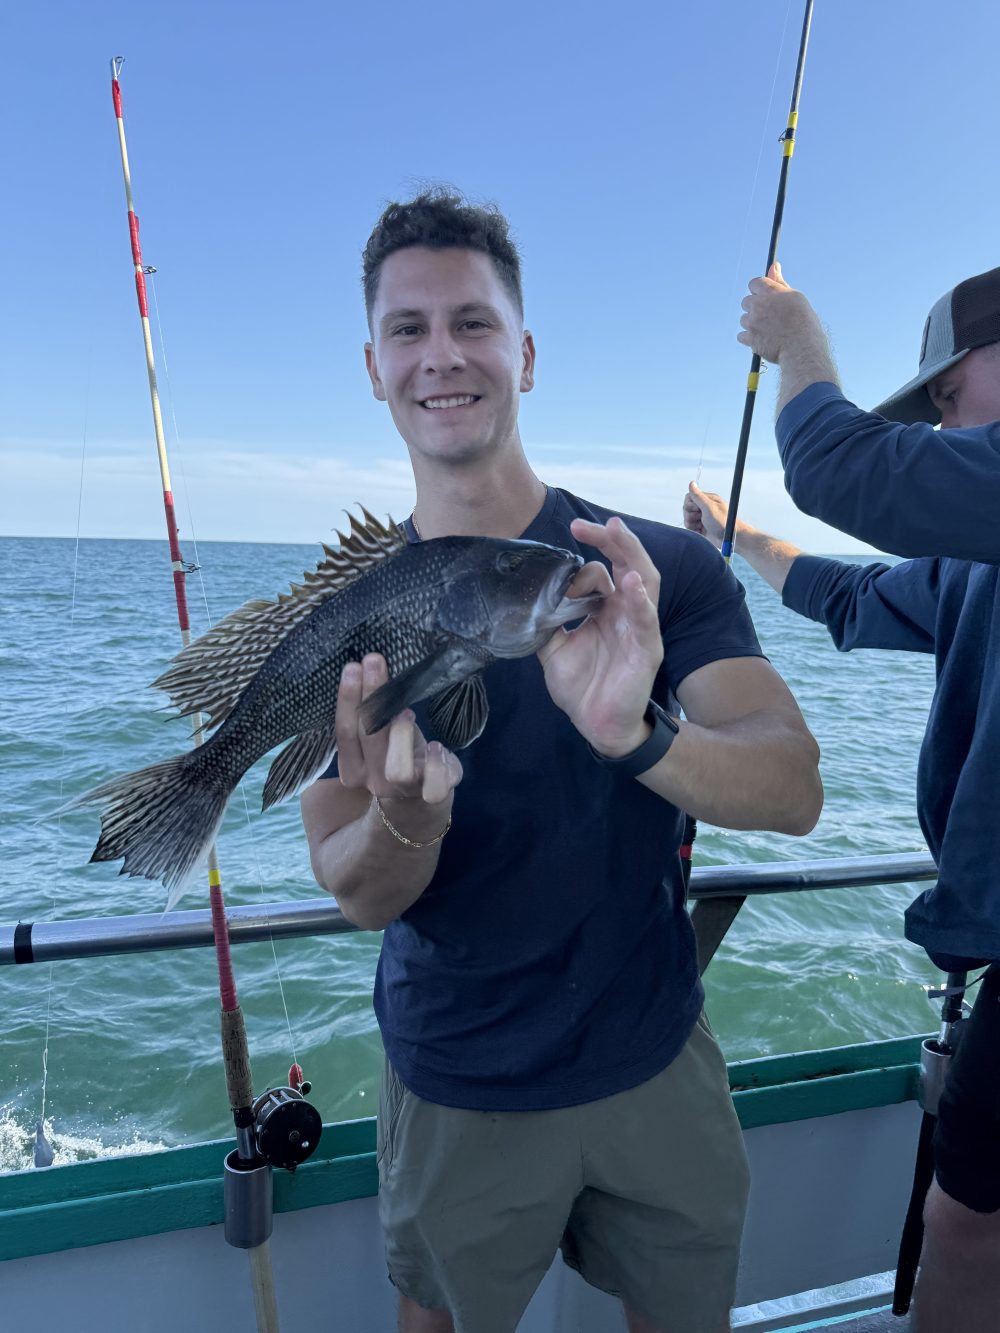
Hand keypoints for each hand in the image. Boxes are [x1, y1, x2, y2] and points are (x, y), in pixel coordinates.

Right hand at [336, 653, 461, 826]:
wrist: (417, 807)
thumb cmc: (395, 761)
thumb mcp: (376, 743)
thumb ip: (369, 719)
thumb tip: (366, 671)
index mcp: (354, 770)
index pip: (345, 733)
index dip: (348, 699)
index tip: (353, 667)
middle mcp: (375, 781)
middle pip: (368, 737)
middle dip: (371, 695)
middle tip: (374, 661)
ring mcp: (404, 790)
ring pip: (396, 768)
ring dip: (400, 733)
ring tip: (406, 709)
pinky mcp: (435, 793)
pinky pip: (435, 785)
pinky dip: (438, 762)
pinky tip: (438, 745)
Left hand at [537, 517, 662, 755]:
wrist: (595, 724)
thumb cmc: (582, 686)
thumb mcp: (553, 648)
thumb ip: (546, 620)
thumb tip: (527, 596)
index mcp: (605, 608)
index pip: (601, 570)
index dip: (581, 559)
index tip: (559, 553)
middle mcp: (625, 611)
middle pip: (626, 563)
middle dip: (610, 539)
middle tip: (584, 525)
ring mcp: (639, 627)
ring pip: (644, 580)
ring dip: (631, 554)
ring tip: (616, 532)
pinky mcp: (647, 649)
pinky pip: (647, 620)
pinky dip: (640, 601)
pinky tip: (629, 584)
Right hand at [684, 481, 746, 550]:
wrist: (729, 539)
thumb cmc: (723, 522)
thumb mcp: (709, 507)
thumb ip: (698, 496)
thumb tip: (691, 482)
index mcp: (707, 499)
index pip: (689, 497)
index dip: (690, 505)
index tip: (698, 510)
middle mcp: (704, 507)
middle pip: (686, 508)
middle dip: (691, 516)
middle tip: (702, 519)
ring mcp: (702, 517)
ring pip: (687, 518)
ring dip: (692, 524)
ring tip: (703, 526)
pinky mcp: (700, 527)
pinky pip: (689, 527)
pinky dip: (694, 530)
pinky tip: (702, 531)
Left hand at [738, 261, 827, 363]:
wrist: (802, 348)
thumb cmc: (803, 322)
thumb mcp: (794, 297)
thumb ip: (779, 283)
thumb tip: (773, 265)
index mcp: (771, 291)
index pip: (754, 283)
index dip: (759, 292)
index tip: (766, 299)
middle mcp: (759, 304)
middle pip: (746, 302)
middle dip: (755, 308)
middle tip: (770, 317)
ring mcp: (753, 322)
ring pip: (744, 319)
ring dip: (752, 324)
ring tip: (769, 331)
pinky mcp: (750, 338)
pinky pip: (741, 336)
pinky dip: (750, 339)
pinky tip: (763, 340)